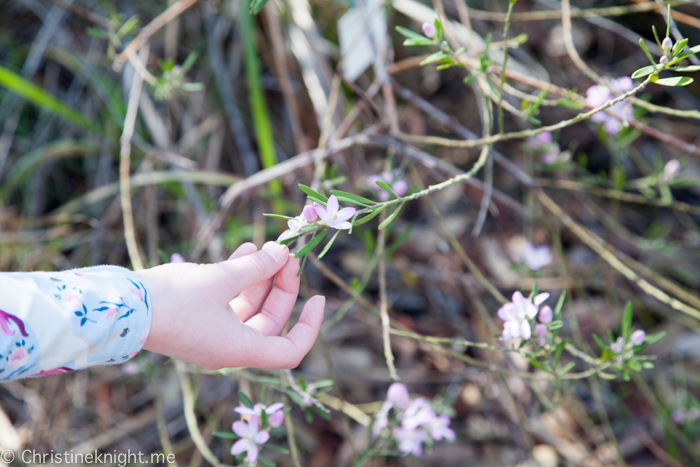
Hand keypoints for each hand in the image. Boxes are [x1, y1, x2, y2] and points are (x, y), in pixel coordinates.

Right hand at [135, 242, 324, 369]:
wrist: (118, 306)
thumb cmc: (173, 299)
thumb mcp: (220, 279)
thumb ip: (256, 267)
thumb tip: (283, 252)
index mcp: (240, 349)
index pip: (290, 350)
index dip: (310, 325)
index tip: (318, 297)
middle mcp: (229, 347)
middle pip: (271, 319)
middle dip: (281, 285)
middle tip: (286, 254)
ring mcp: (212, 334)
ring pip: (249, 306)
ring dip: (259, 277)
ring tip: (264, 246)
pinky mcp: (197, 319)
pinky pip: (228, 300)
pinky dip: (238, 278)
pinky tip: (244, 250)